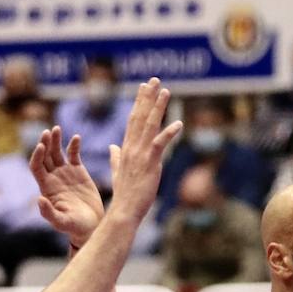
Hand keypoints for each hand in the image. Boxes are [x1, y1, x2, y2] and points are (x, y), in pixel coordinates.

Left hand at [30, 127, 104, 248]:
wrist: (91, 225)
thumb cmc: (75, 227)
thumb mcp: (61, 222)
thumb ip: (49, 213)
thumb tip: (39, 199)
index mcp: (47, 187)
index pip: (36, 166)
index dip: (36, 155)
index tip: (41, 146)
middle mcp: (53, 178)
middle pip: (44, 155)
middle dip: (44, 143)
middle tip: (48, 132)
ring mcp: (65, 173)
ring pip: (57, 152)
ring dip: (56, 140)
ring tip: (57, 128)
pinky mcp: (78, 171)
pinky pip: (74, 154)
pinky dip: (74, 145)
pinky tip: (77, 137)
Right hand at [108, 78, 183, 224]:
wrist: (124, 211)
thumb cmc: (124, 195)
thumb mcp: (118, 172)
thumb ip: (115, 158)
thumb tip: (112, 147)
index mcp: (126, 149)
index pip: (133, 121)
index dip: (139, 103)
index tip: (143, 88)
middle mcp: (132, 148)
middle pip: (140, 117)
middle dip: (147, 98)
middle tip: (154, 80)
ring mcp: (140, 154)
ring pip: (150, 125)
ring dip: (158, 107)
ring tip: (165, 91)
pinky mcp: (150, 164)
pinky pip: (160, 144)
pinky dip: (169, 133)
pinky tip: (179, 124)